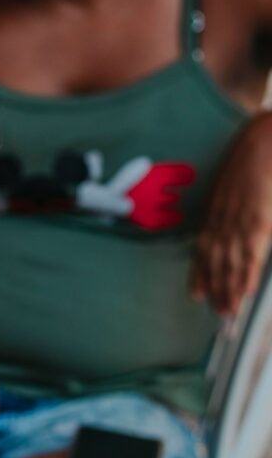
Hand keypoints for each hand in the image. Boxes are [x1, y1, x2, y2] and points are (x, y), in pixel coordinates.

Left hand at [191, 113, 271, 315]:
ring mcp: (239, 221)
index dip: (200, 274)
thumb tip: (242, 231)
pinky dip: (246, 272)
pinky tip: (245, 291)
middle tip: (218, 316)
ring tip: (228, 312)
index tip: (196, 294)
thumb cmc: (251, 162)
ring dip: (229, 289)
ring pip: (231, 263)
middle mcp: (222, 221)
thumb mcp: (235, 190)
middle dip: (216, 290)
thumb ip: (233, 211)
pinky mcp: (258, 220)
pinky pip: (250, 252)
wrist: (263, 142)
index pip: (203, 250)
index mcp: (215, 213)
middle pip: (216, 262)